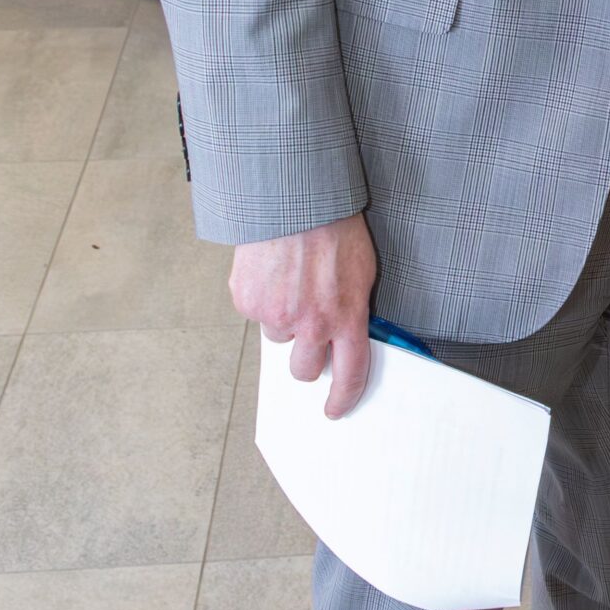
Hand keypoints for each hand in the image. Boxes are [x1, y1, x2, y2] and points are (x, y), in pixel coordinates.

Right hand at [230, 212, 377, 418]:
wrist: (294, 199)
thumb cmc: (334, 229)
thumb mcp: (362, 271)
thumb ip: (354, 309)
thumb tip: (349, 336)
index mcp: (346, 316)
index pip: (350, 374)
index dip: (343, 398)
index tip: (335, 410)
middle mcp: (310, 323)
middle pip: (304, 369)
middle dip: (306, 358)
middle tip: (308, 332)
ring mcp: (275, 314)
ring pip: (277, 338)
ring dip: (284, 320)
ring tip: (292, 282)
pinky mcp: (247, 301)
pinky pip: (255, 313)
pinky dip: (262, 298)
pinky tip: (273, 271)